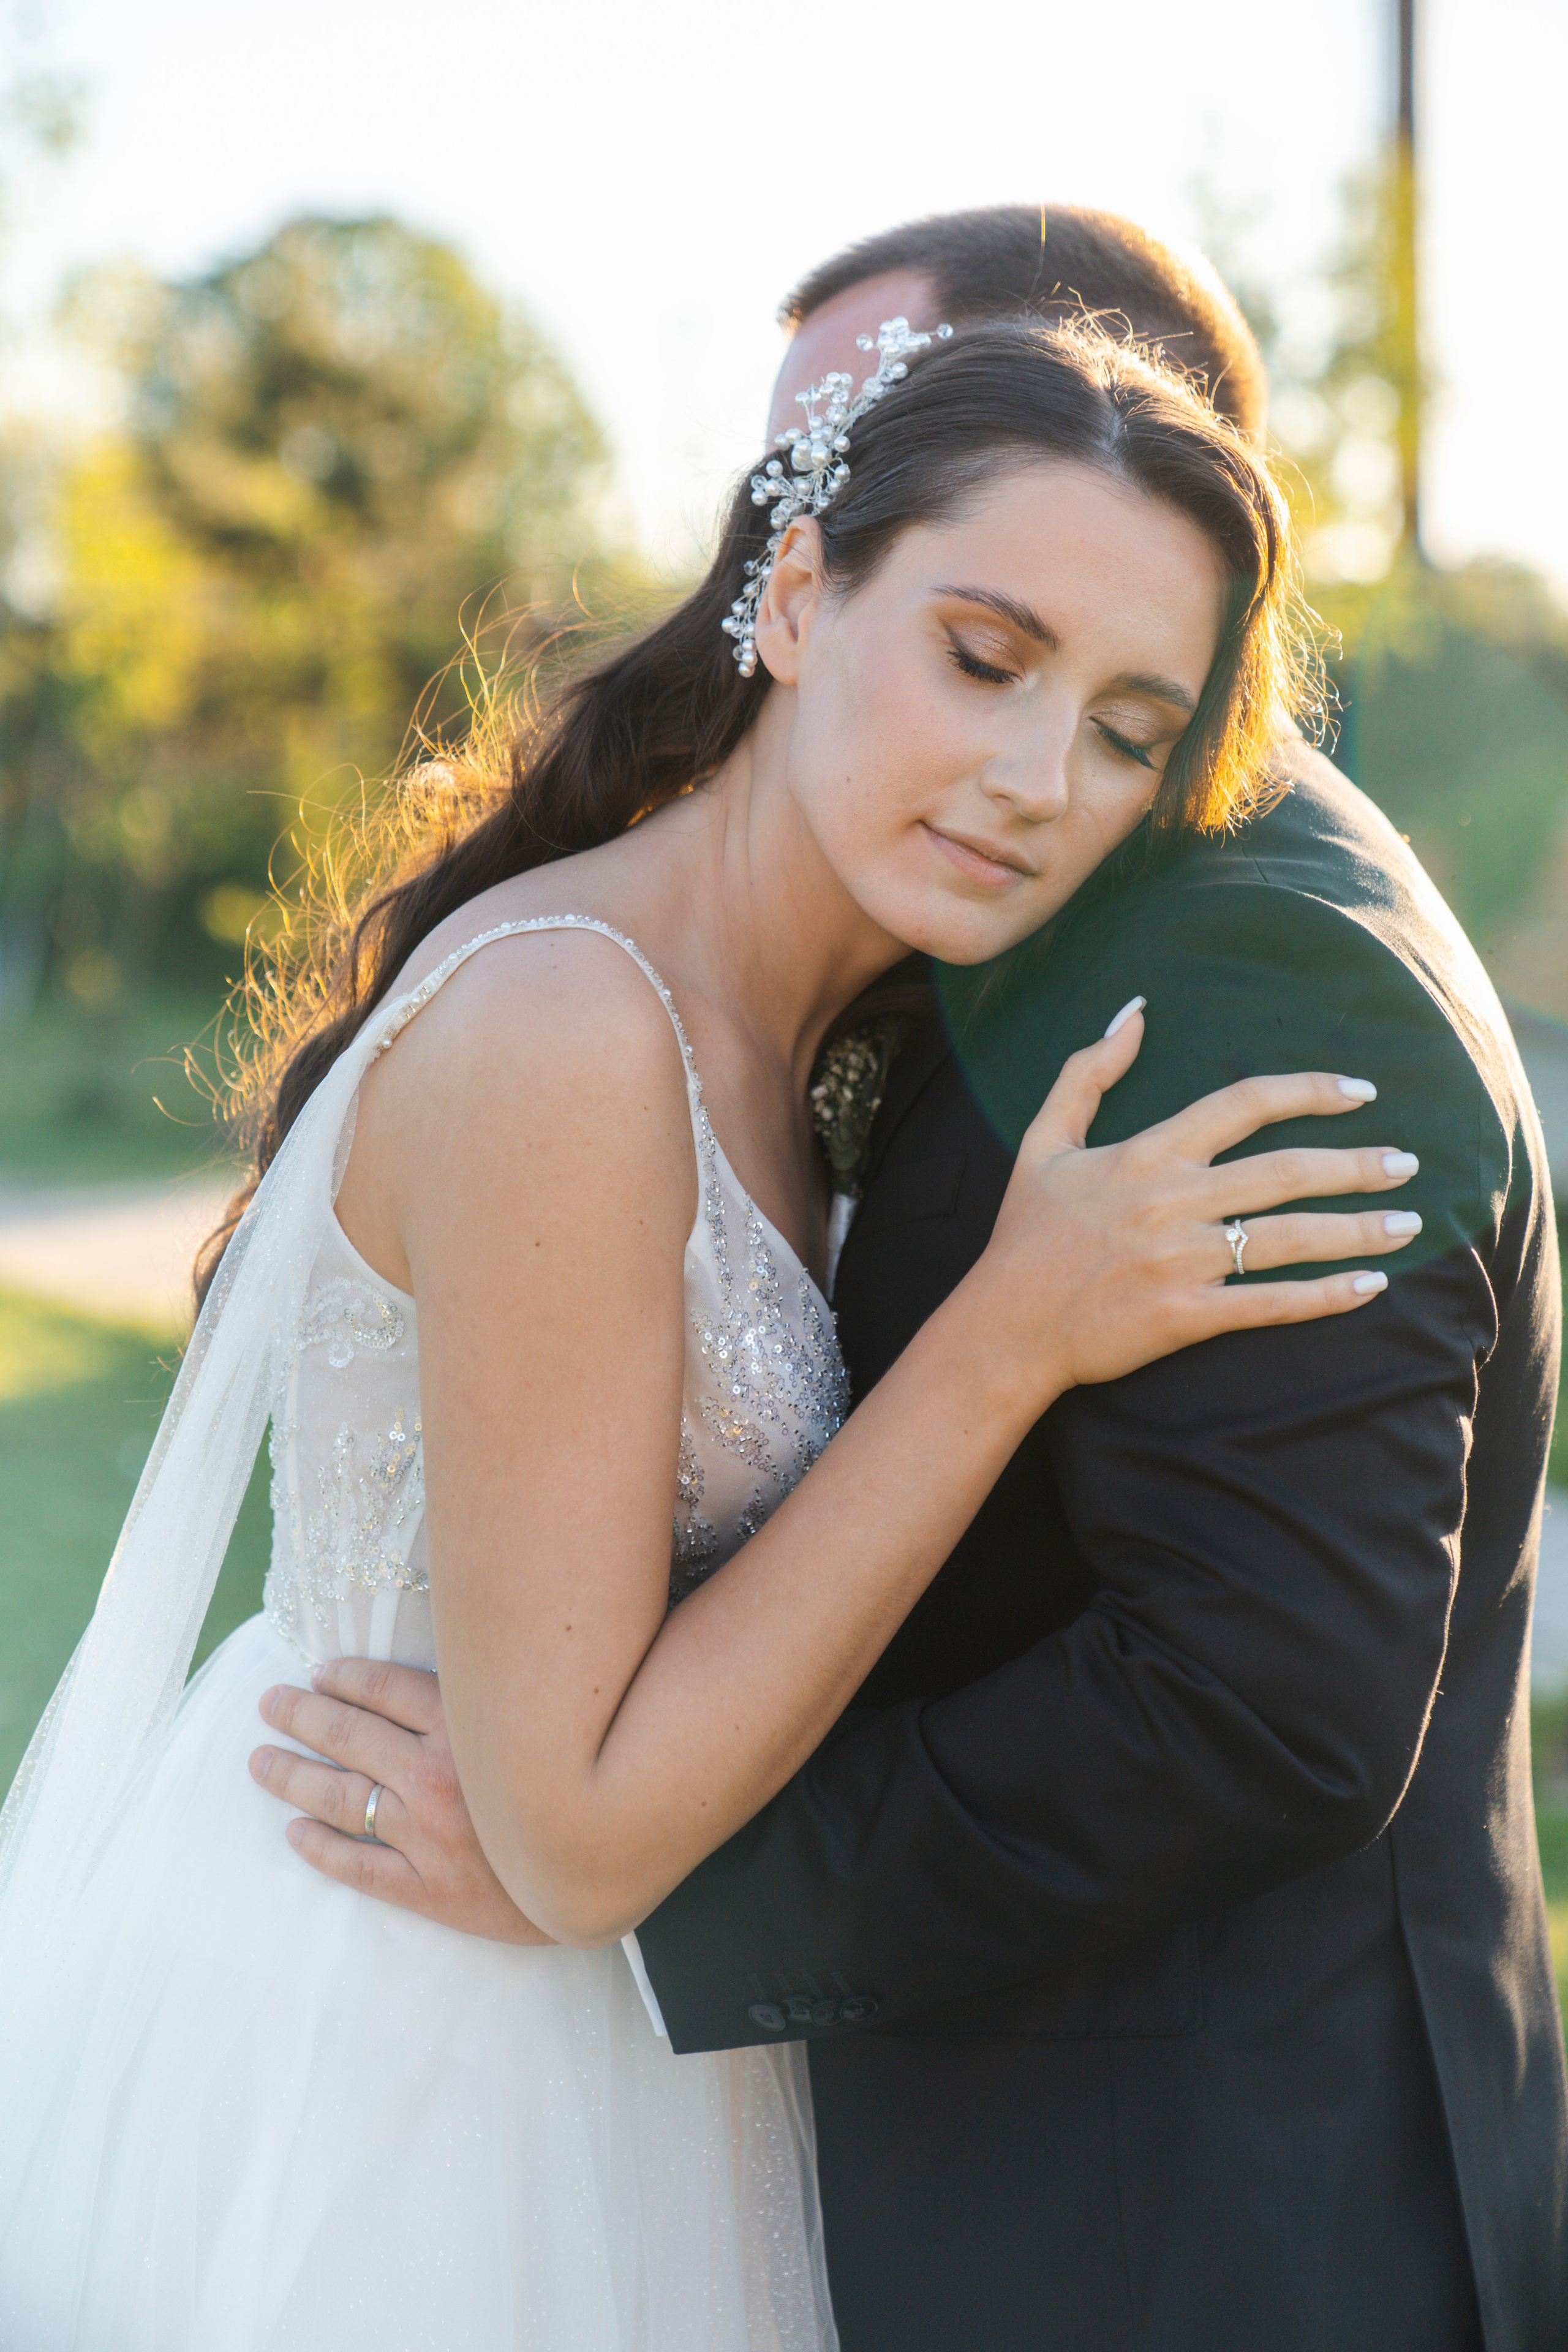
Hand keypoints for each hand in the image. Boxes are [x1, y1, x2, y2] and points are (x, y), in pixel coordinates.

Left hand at [249, 1660, 554, 1944]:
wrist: (602, 1873)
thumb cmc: (569, 1788)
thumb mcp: (533, 1724)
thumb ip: (484, 1698)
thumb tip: (438, 1667)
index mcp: (464, 1728)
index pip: (383, 1688)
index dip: (344, 1677)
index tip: (318, 1673)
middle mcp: (437, 1777)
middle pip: (349, 1736)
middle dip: (301, 1715)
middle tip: (268, 1704)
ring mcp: (428, 1835)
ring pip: (340, 1798)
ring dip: (293, 1776)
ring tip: (261, 1761)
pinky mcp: (429, 1888)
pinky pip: (358, 1866)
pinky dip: (320, 1849)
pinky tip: (294, 1834)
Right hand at [973, 1004, 1420, 1397]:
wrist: (1005, 1327)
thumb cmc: (1025, 1235)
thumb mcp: (1043, 1140)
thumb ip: (1087, 1073)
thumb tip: (1133, 1013)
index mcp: (1146, 1153)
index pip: (1243, 1104)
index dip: (1308, 1090)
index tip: (1358, 1090)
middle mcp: (1171, 1201)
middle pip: (1285, 1171)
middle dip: (1355, 1165)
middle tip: (1407, 1162)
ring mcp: (1181, 1261)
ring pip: (1289, 1237)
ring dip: (1357, 1229)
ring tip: (1410, 1223)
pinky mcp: (1186, 1316)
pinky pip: (1270, 1302)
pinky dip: (1324, 1296)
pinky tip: (1370, 1287)